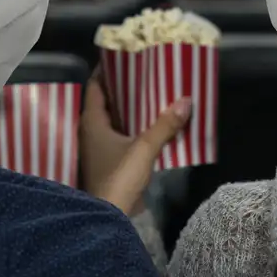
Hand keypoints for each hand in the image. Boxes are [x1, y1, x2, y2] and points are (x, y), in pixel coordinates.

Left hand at [79, 69, 192, 216]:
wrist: (106, 219)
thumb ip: (164, 125)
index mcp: (92, 122)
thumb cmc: (118, 178)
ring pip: (113, 121)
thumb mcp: (144, 149)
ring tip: (153, 96)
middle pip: (106, 103)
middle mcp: (90, 132)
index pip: (96, 86)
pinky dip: (133, 128)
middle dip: (124, 89)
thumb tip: (185, 100)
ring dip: (130, 110)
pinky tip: (151, 126)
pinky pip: (120, 137)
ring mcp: (98, 150)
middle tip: (145, 75)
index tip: (124, 57)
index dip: (107, 70)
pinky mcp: (108, 164)